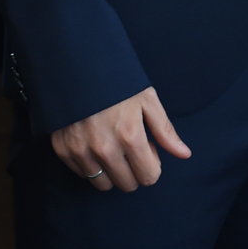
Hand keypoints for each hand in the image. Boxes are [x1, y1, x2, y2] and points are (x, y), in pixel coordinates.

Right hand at [50, 86, 190, 192]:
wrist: (75, 64)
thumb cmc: (115, 80)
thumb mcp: (146, 99)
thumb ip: (165, 130)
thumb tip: (185, 154)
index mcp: (130, 136)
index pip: (149, 177)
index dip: (152, 165)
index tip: (147, 149)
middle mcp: (104, 148)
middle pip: (127, 184)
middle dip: (133, 171)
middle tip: (128, 148)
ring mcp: (81, 150)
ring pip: (103, 184)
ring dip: (110, 172)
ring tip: (110, 147)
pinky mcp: (63, 149)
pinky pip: (82, 174)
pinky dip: (90, 165)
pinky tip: (92, 144)